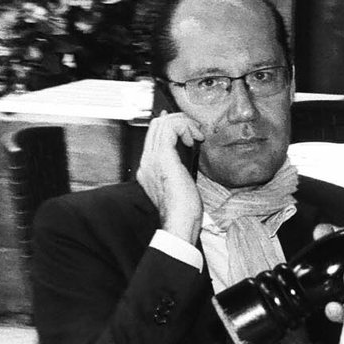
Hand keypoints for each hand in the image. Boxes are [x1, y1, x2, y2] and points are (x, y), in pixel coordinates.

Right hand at [136, 112, 205, 241]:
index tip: (188, 128)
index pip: (154, 136)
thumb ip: (178, 167)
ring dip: (183, 123)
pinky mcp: (163, 157)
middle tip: (194, 131)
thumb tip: (185, 151)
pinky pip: (170, 128)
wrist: (179, 222)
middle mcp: (147, 161)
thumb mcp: (179, 183)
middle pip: (156, 126)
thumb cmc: (183, 209)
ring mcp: (152, 159)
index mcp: (148, 168)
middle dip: (178, 122)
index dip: (171, 125)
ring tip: (196, 135)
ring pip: (162, 124)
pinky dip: (184, 127)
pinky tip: (194, 138)